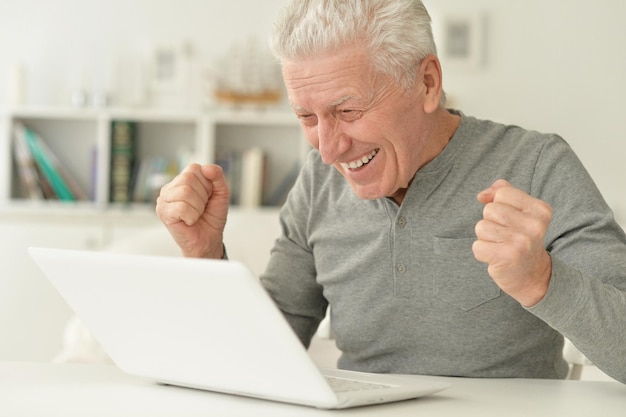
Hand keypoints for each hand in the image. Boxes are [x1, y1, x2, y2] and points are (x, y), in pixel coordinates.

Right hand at [155, 164, 229, 258]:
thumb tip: (207, 168)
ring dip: (197, 207)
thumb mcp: (221, 194)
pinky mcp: (162, 212)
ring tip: (195, 214)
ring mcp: (164, 199)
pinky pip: (181, 207)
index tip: (207, 197)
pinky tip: (189, 221)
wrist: (208, 240)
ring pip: (185, 192)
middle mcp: (171, 187)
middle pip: (188, 179)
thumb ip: (218, 177)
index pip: (194, 168)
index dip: (207, 184)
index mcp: (183, 179)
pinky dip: (192, 216)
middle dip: (202, 196)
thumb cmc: (212, 217)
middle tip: (201, 208)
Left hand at [472, 179, 552, 306]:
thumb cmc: (520, 238)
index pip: (502, 193)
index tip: (511, 221)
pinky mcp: (507, 257)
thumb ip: (502, 192)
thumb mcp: (520, 211)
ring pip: (481, 227)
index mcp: (541, 209)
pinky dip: (482, 253)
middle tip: (505, 236)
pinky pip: (477, 246)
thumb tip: (482, 195)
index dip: (499, 205)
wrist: (531, 275)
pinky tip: (496, 257)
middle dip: (491, 222)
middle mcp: (534, 225)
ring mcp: (522, 242)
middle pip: (490, 209)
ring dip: (485, 238)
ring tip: (501, 246)